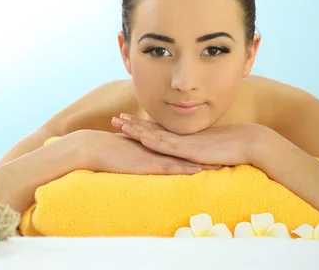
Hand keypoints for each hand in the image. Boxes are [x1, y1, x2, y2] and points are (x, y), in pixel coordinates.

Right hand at [67, 129, 219, 174]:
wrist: (92, 147)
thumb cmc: (105, 151)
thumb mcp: (126, 150)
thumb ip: (136, 151)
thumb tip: (140, 156)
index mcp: (152, 146)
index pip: (178, 147)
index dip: (195, 148)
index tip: (212, 149)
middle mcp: (156, 150)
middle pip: (186, 151)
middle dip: (205, 153)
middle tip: (226, 154)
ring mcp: (152, 156)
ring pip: (182, 159)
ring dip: (201, 162)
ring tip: (222, 164)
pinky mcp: (146, 164)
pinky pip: (169, 168)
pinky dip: (185, 169)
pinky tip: (199, 172)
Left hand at [112, 114, 268, 166]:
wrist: (247, 142)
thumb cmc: (229, 147)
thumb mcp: (205, 150)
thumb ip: (193, 152)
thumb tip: (187, 157)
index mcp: (182, 137)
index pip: (155, 130)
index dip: (139, 125)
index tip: (124, 120)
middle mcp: (179, 137)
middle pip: (150, 129)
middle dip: (131, 124)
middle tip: (114, 118)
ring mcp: (183, 142)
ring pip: (155, 135)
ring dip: (137, 130)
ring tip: (120, 125)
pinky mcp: (190, 149)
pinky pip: (169, 146)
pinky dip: (154, 141)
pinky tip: (142, 139)